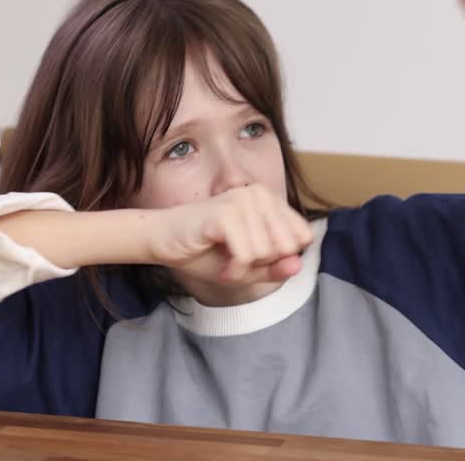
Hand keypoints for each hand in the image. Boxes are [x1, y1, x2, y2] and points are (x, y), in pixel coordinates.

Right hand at [144, 185, 313, 285]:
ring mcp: (242, 200)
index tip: (253, 258)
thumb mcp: (248, 267)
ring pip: (266, 253)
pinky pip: (247, 255)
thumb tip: (298, 264)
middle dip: (263, 264)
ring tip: (226, 262)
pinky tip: (221, 269)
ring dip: (244, 269)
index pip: (302, 237)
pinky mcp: (225, 213)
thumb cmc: (203, 251)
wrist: (162, 241)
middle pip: (287, 247)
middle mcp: (259, 193)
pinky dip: (234, 271)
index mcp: (269, 200)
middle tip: (238, 260)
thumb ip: (275, 267)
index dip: (279, 257)